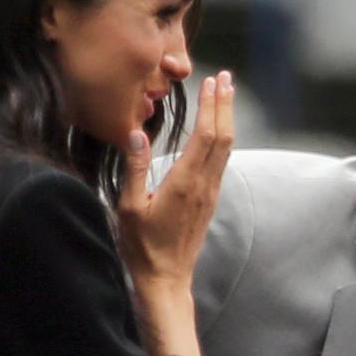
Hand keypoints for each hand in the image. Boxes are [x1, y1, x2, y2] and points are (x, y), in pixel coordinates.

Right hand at [117, 71, 234, 355]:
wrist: (166, 278)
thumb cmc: (142, 246)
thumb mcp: (129, 206)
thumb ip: (134, 169)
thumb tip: (136, 133)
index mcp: (186, 182)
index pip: (206, 136)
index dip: (212, 107)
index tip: (214, 82)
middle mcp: (204, 184)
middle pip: (223, 136)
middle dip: (225, 104)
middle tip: (226, 77)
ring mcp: (210, 192)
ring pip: (225, 148)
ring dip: (226, 118)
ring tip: (225, 94)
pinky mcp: (209, 199)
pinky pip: (221, 161)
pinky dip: (222, 137)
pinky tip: (218, 129)